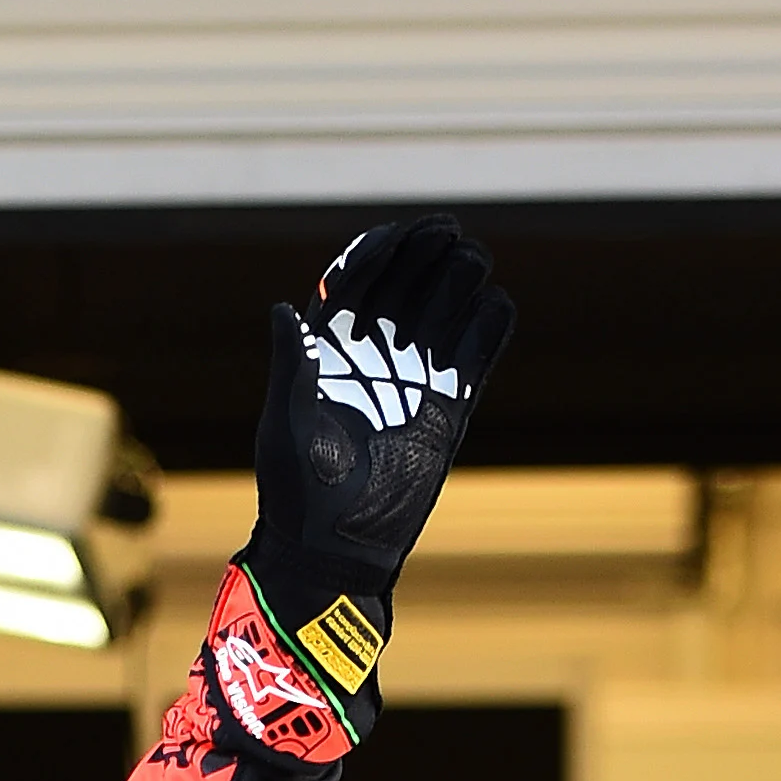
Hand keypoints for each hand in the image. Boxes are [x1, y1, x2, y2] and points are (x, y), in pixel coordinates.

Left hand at [252, 217, 514, 593]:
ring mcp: (408, 383)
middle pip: (400, 291)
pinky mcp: (444, 411)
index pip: (351, 288)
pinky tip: (497, 306)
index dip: (375, 256)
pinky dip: (488, 331)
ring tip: (472, 259)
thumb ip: (291, 367)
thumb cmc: (297, 491)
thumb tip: (282, 308)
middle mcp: (367, 361)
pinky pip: (474, 360)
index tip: (400, 234)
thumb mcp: (285, 425)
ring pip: (440, 317)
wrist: (336, 547)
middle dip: (422, 258)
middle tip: (448, 233)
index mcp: (323, 357)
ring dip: (457, 284)